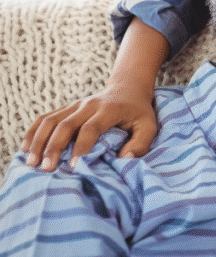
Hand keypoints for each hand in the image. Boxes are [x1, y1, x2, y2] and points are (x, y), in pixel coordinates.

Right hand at [22, 83, 157, 171]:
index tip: (74, 166)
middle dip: (54, 147)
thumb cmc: (139, 112)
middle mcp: (89, 105)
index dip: (82, 147)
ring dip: (38, 141)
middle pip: (66, 125)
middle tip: (46, 168)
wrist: (128, 88)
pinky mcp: (66, 108)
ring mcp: (75, 105)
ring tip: (31, 162)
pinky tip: (25, 149)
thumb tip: (125, 158)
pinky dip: (33, 132)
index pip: (91, 128)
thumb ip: (141, 143)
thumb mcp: (149, 125)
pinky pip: (45, 118)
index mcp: (109, 109)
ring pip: (51, 121)